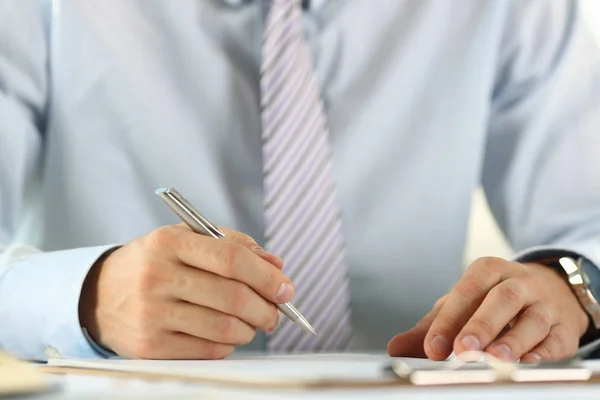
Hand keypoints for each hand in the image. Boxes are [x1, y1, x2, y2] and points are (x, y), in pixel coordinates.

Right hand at [79, 225, 292, 358]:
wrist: (99, 294)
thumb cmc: (156, 263)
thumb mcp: (186, 239)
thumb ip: (234, 245)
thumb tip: (276, 265)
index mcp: (169, 242)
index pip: (231, 258)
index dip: (266, 276)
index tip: (286, 288)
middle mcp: (157, 275)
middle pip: (232, 297)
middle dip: (266, 308)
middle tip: (276, 312)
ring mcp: (150, 313)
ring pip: (223, 328)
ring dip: (250, 329)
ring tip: (253, 323)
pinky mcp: (148, 346)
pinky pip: (207, 350)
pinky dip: (228, 345)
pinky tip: (227, 335)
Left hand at [387, 257, 588, 362]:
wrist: (549, 292)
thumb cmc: (494, 300)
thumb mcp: (460, 306)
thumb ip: (430, 327)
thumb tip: (395, 348)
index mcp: (488, 271)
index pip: (466, 291)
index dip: (449, 320)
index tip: (432, 347)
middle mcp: (519, 283)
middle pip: (503, 299)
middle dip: (481, 325)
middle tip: (462, 350)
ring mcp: (545, 304)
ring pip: (533, 318)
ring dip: (513, 341)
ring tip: (495, 359)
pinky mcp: (564, 328)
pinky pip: (556, 340)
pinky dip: (543, 353)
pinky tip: (528, 362)